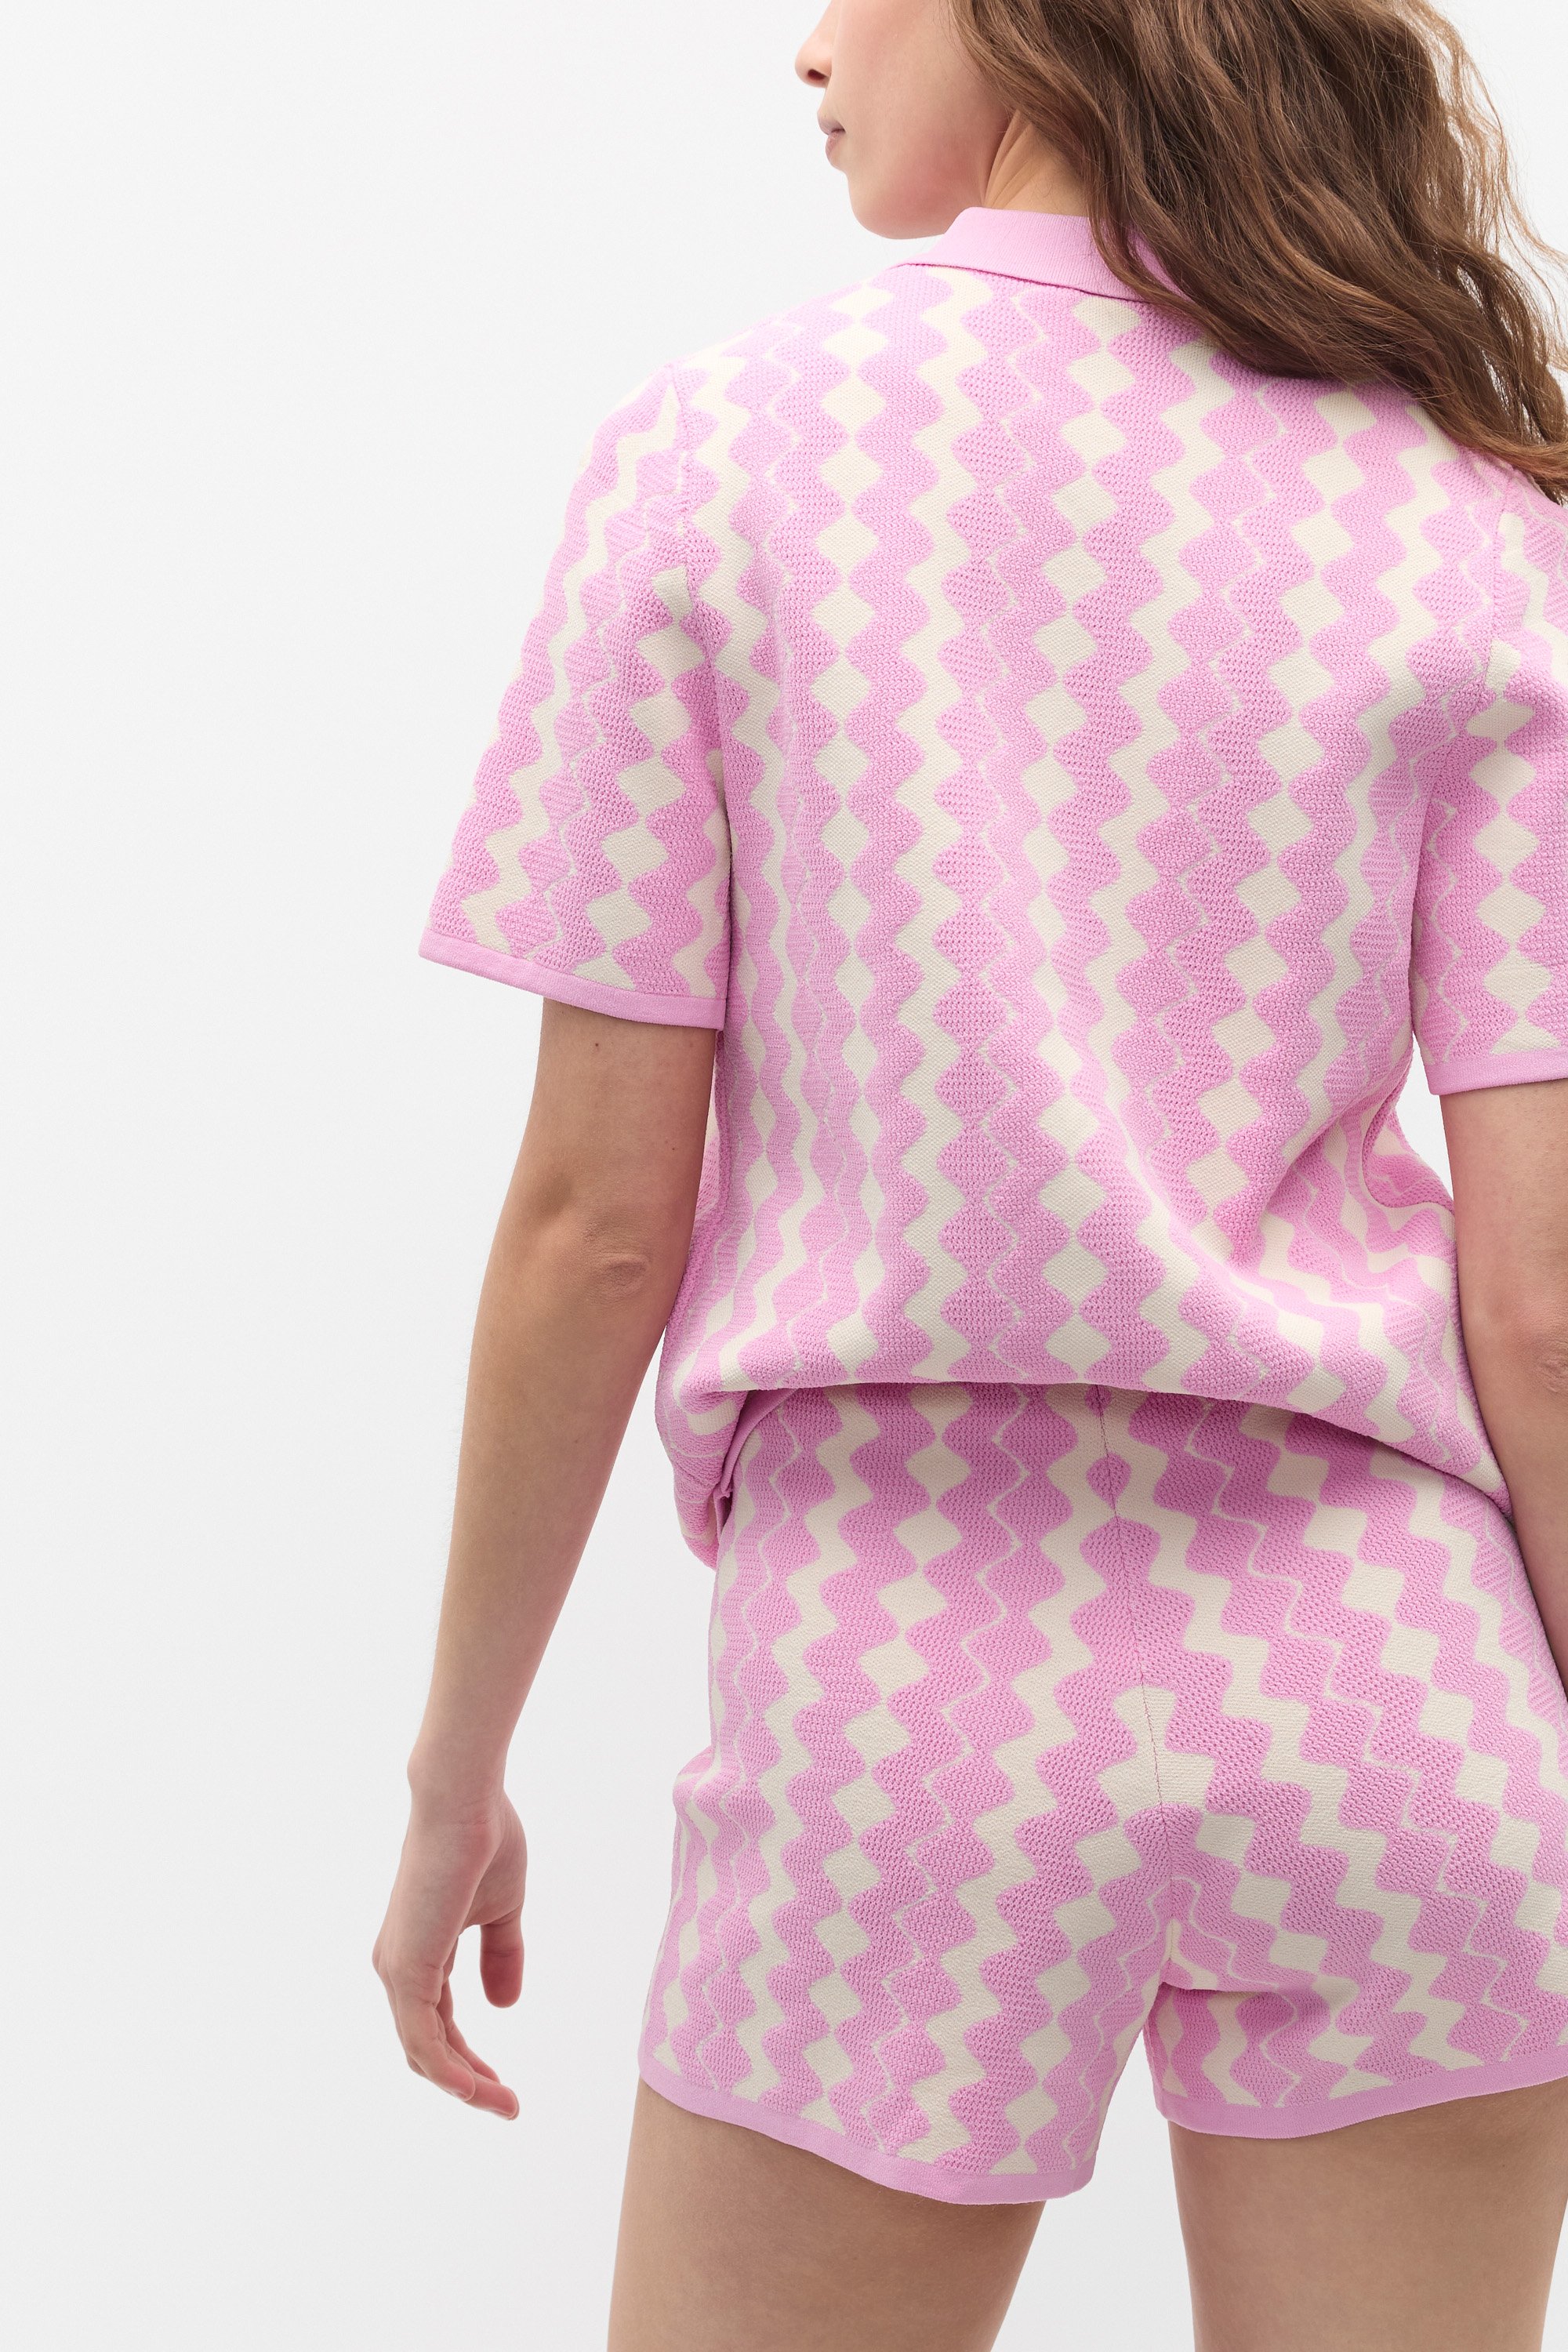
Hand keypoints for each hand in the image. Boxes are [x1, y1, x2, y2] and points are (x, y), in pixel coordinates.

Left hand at [372, 1792, 525, 2117]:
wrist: (465, 1800)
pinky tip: (473, 2090)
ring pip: (424, 2052)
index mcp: (419, 1954)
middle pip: (428, 2049)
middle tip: (508, 2106)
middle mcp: (399, 1967)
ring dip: (465, 2085)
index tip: (504, 2088)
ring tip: (504, 2105)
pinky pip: (422, 2037)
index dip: (470, 2061)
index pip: (438, 2026)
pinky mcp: (406, 1967)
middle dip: (469, 2082)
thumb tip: (504, 2006)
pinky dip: (447, 2069)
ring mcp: (398, 1969)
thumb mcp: (502, 1910)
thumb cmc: (483, 1840)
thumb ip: (501, 1954)